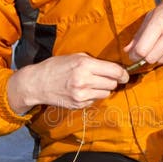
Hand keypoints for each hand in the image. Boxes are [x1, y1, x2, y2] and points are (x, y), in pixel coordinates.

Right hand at [7, 53, 128, 112]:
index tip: (125, 75)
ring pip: (106, 93)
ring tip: (92, 84)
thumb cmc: (56, 67)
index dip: (123, 73)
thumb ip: (93, 61)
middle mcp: (84, 80)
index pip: (114, 71)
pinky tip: (82, 91)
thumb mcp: (74, 56)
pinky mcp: (79, 104)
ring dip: (103, 89)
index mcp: (84, 65)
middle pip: (112, 83)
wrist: (37, 83)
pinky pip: (95, 100)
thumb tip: (112, 67)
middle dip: (112, 80)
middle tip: (105, 78)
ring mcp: (82, 94)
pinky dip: (93, 96)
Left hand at [124, 0, 162, 65]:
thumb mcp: (154, 14)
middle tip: (145, 51)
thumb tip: (127, 51)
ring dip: (157, 56)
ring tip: (160, 43)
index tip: (133, 54)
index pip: (142, 49)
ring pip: (162, 60)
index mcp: (160, 22)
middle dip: (145, 57)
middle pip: (151, 58)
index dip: (134, 55)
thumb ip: (139, 34)